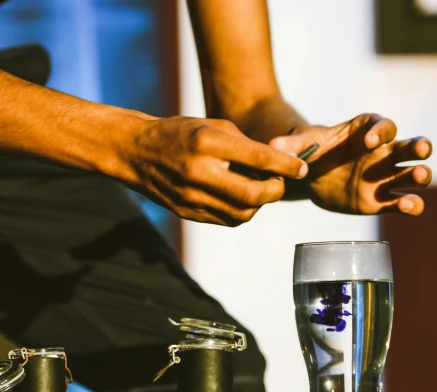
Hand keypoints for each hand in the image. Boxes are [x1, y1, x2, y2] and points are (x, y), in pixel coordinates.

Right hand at [118, 116, 307, 225]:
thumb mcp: (212, 126)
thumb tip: (278, 165)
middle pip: (254, 194)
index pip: (259, 157)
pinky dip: (241, 211)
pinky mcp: (187, 212)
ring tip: (257, 188)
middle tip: (279, 182)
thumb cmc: (179, 133)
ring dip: (258, 204)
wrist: (133, 151)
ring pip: (242, 213)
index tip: (302, 168)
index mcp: (207, 142)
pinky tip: (239, 197)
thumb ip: (246, 146)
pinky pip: (226, 220)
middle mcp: (199, 171)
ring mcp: (191, 195)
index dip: (286, 165)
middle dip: (275, 191)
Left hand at [269, 114, 431, 215]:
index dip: (379, 132)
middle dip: (418, 146)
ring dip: (420, 175)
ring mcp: (385, 177)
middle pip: (409, 146)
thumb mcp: (297, 143)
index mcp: (367, 129)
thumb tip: (275, 148)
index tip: (369, 142)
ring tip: (419, 178)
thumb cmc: (308, 151)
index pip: (383, 126)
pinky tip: (410, 207)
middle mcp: (383, 152)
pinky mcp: (381, 201)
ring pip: (412, 173)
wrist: (308, 176)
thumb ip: (290, 145)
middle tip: (420, 150)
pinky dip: (409, 204)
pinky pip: (401, 202)